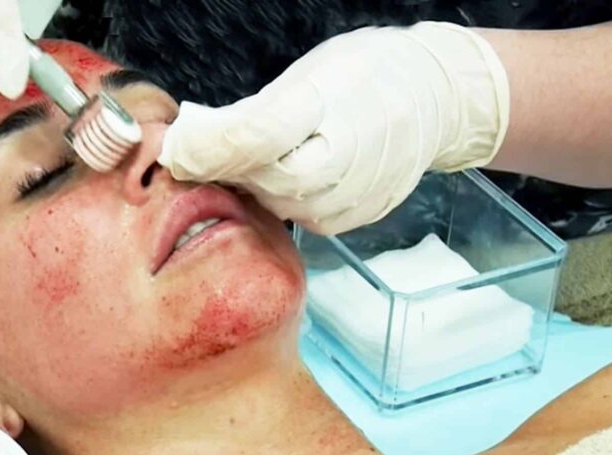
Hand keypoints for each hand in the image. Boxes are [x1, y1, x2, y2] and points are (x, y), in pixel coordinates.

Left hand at [157, 22, 509, 234]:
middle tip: (201, 148)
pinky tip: (279, 171)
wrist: (436, 99)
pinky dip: (279, 196)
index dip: (204, 146)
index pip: (249, 141)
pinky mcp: (350, 220)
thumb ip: (248, 118)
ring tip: (245, 156)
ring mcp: (348, 200)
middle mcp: (341, 166)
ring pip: (274, 203)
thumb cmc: (369, 76)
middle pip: (257, 180)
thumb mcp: (308, 78)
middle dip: (224, 167)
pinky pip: (296, 215)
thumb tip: (188, 147)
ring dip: (250, 184)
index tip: (175, 144)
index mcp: (328, 114)